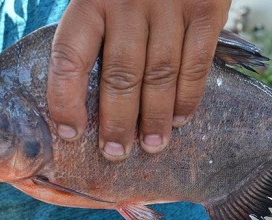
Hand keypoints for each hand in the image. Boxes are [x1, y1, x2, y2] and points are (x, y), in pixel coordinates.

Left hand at [47, 0, 230, 161]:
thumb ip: (90, 28)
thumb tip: (79, 90)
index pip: (69, 58)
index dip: (66, 100)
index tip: (71, 132)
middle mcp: (126, 3)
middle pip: (119, 76)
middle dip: (117, 122)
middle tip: (116, 152)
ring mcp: (169, 5)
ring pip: (159, 75)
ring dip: (155, 118)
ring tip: (152, 146)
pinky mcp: (205, 8)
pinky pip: (196, 62)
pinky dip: (188, 96)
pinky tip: (180, 118)